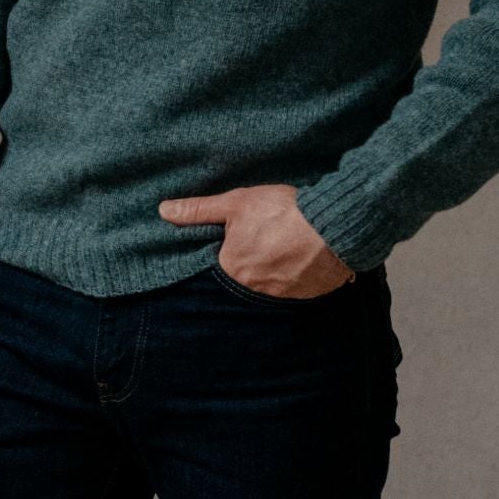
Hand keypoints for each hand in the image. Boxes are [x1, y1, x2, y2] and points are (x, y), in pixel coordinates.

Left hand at [158, 182, 354, 299]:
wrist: (334, 225)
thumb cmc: (283, 212)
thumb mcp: (236, 203)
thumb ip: (199, 210)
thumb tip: (164, 211)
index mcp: (232, 269)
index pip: (221, 263)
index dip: (230, 248)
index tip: (240, 237)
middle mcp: (254, 289)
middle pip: (246, 275)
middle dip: (253, 259)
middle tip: (266, 239)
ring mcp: (282, 295)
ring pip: (270, 282)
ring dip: (274, 268)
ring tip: (283, 246)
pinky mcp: (307, 295)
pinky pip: (294, 287)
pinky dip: (295, 274)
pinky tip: (300, 256)